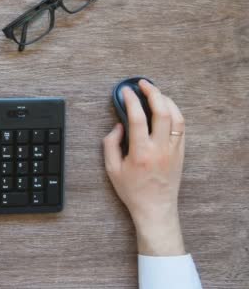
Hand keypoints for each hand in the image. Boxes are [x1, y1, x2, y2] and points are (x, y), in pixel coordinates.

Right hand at [103, 80, 186, 255]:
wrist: (155, 208)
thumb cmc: (132, 190)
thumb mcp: (112, 169)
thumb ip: (110, 144)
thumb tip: (119, 125)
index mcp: (140, 152)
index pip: (137, 117)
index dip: (131, 100)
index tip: (125, 91)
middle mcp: (160, 148)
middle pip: (162, 112)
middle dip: (153, 93)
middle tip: (143, 84)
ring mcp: (173, 150)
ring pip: (176, 117)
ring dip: (166, 100)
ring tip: (155, 93)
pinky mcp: (180, 152)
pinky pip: (182, 127)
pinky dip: (174, 112)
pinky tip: (166, 108)